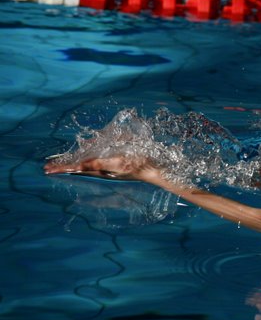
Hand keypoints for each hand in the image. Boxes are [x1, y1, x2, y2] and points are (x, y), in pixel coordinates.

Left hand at [44, 156, 159, 181]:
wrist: (155, 168)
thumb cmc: (136, 165)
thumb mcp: (115, 163)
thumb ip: (96, 164)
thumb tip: (78, 166)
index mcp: (99, 168)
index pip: (75, 168)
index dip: (61, 168)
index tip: (47, 170)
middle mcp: (102, 166)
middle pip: (78, 165)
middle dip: (64, 165)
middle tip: (49, 167)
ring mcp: (109, 163)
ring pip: (87, 160)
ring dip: (75, 160)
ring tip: (63, 163)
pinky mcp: (116, 159)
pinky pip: (98, 157)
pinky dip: (89, 154)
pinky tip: (87, 150)